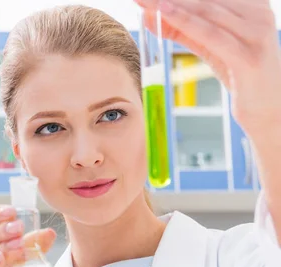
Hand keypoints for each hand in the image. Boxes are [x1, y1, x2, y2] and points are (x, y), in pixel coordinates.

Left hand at [136, 0, 280, 137]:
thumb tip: (150, 14)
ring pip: (206, 11)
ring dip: (172, 5)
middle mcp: (258, 13)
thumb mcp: (209, 45)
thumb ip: (182, 29)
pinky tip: (164, 13)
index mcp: (252, 4)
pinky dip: (185, 22)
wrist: (269, 108)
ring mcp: (256, 33)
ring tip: (146, 0)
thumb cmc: (240, 72)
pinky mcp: (248, 57)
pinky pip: (211, 34)